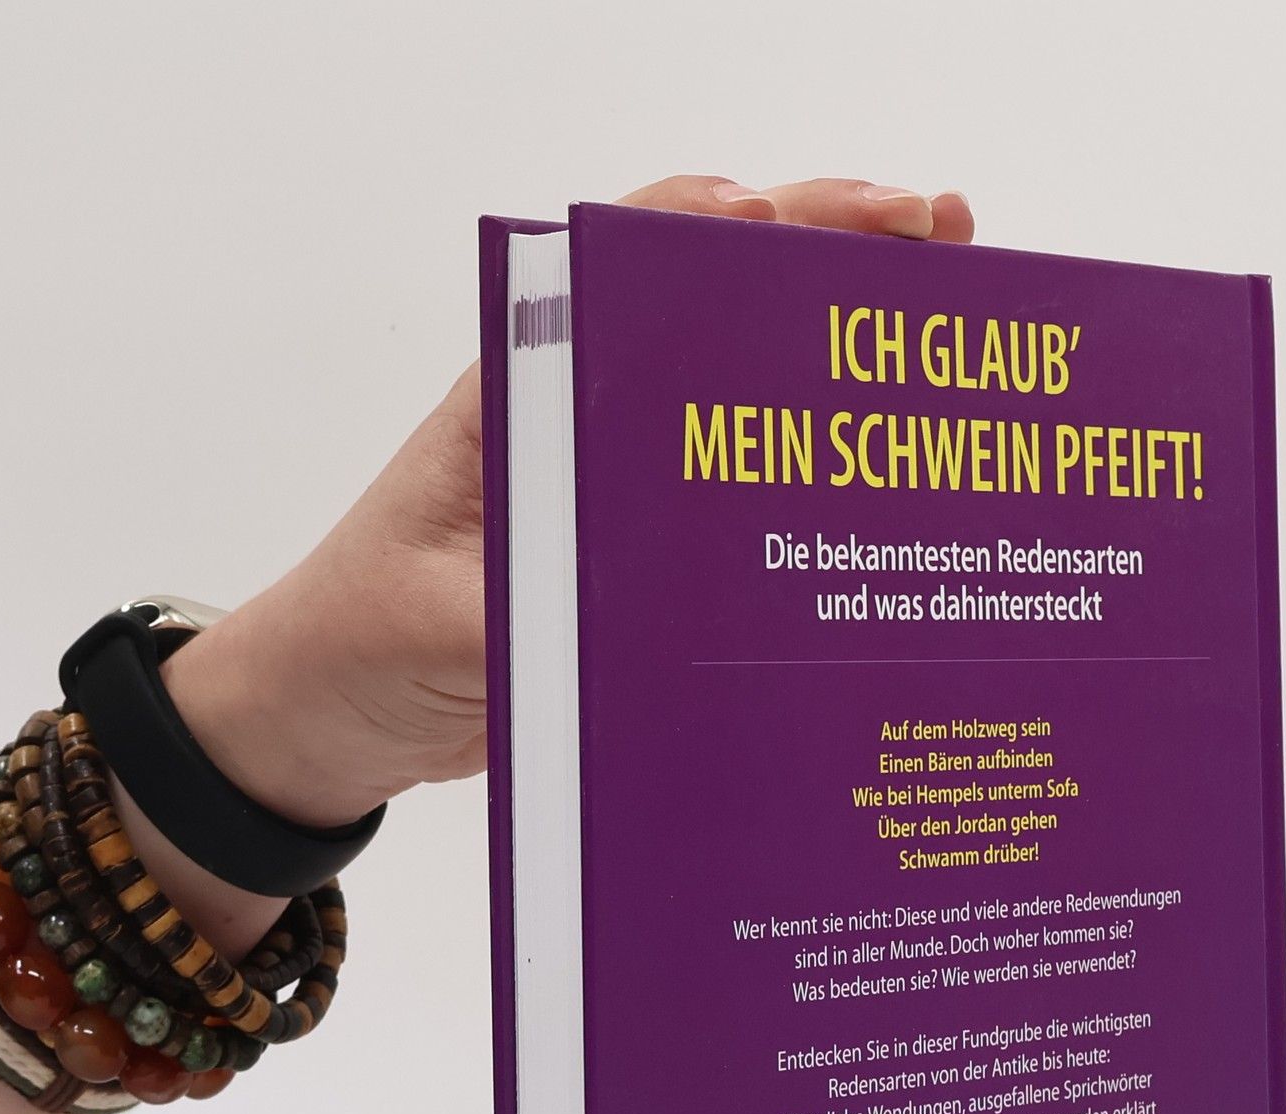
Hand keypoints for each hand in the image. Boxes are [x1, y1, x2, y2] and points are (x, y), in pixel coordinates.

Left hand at [163, 177, 975, 829]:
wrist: (328, 720)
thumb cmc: (360, 644)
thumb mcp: (449, 624)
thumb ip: (545, 601)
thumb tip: (669, 601)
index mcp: (526, 393)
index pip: (644, 261)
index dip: (752, 225)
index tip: (848, 222)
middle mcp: (584, 417)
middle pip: (723, 304)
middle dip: (839, 262)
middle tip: (952, 242)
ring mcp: (617, 485)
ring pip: (748, 394)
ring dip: (843, 364)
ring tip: (956, 336)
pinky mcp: (638, 557)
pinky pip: (741, 498)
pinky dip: (818, 477)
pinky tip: (894, 483)